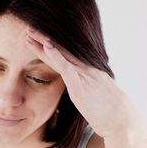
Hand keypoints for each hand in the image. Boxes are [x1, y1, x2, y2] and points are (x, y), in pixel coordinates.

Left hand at [25, 27, 144, 138]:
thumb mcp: (93, 94)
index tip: (36, 38)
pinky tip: (46, 46)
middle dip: (43, 39)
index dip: (49, 47)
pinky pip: (66, 67)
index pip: (64, 56)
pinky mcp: (80, 84)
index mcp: (85, 71)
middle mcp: (84, 68)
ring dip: (44, 43)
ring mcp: (82, 75)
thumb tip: (76, 87)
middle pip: (60, 50)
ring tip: (29, 33)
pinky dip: (56, 56)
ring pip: (60, 54)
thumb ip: (82, 87)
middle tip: (29, 29)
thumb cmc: (106, 110)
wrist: (119, 119)